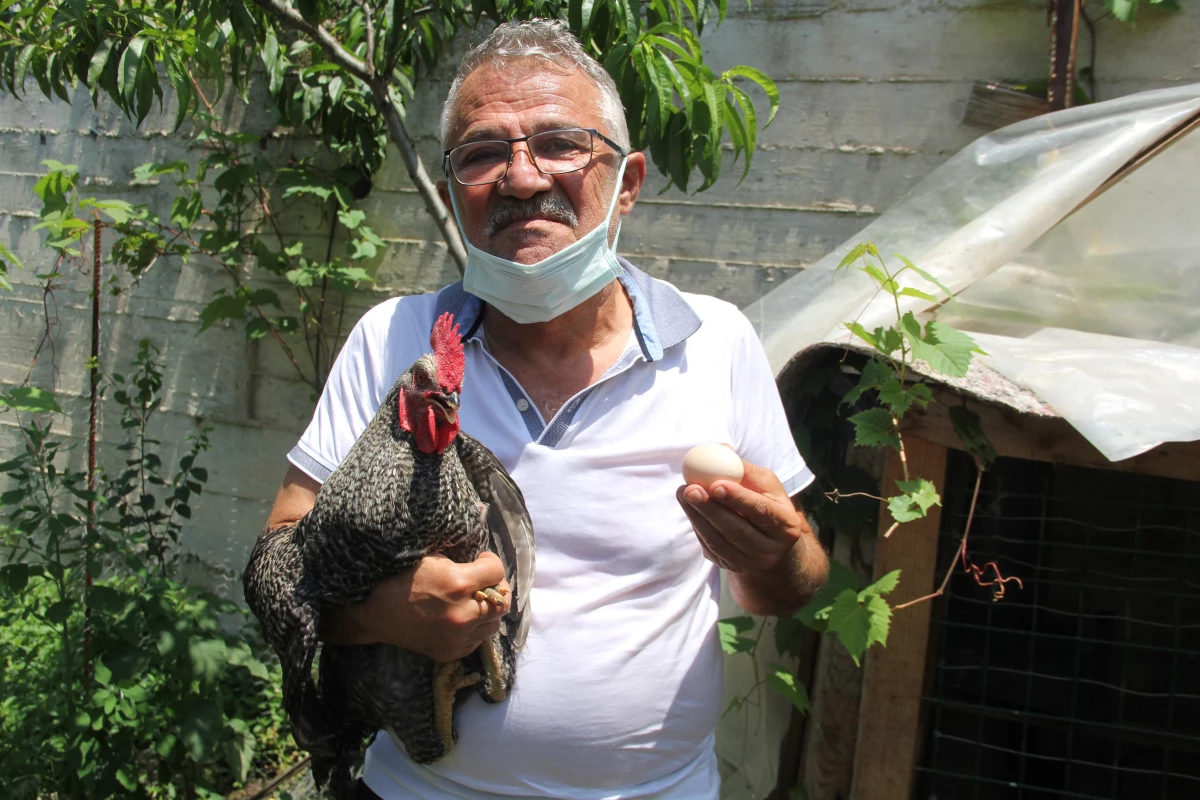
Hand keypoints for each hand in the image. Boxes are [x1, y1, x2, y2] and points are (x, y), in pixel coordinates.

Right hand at [320, 552, 509, 662]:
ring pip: (493, 623)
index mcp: (457, 584)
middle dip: (494, 587)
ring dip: (487, 609)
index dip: (490, 562)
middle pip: (502, 601)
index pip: (497, 571)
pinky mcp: (451, 652)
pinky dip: (474, 628)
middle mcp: (462, 614)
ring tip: (471, 600)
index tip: (481, 560)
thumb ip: (463, 561)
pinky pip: (478, 639)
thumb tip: (484, 563)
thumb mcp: (433, 557)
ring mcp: (457, 638)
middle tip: (481, 581)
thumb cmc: (400, 576)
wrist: (372, 610)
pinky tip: (460, 617)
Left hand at [675, 457, 806, 576]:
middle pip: (736, 530)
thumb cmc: (769, 507)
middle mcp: (771, 550)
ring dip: (697, 516)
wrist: (775, 550)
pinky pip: (710, 547)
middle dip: (710, 508)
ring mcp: (750, 563)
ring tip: (682, 493)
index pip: (761, 511)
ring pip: (719, 541)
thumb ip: (746, 471)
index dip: (738, 498)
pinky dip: (697, 527)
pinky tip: (689, 509)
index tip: (715, 485)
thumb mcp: (769, 488)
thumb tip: (721, 450)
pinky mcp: (731, 568)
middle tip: (690, 489)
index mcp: (786, 526)